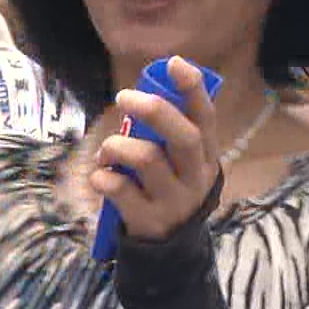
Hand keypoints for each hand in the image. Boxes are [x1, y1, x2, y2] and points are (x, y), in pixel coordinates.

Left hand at [89, 57, 221, 241]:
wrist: (169, 245)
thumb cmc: (169, 187)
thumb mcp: (181, 162)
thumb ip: (168, 133)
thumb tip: (144, 91)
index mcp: (207, 154)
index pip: (206, 116)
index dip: (193, 89)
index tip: (175, 63)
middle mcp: (196, 176)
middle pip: (184, 136)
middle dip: (154, 110)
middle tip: (124, 96)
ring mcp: (174, 199)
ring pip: (147, 159)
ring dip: (117, 146)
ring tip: (106, 152)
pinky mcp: (149, 219)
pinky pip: (119, 189)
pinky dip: (103, 177)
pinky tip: (102, 177)